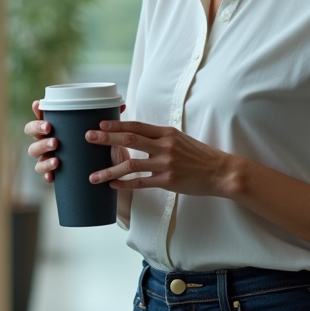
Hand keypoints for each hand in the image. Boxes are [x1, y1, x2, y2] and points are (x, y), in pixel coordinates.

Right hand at [24, 101, 127, 182]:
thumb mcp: (105, 133)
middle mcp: (47, 138)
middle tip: (50, 130)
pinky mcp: (53, 172)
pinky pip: (44, 174)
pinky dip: (47, 174)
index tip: (39, 105)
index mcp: (57, 125)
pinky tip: (53, 175)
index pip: (41, 113)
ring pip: (34, 152)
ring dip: (43, 151)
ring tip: (56, 155)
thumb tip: (121, 105)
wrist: (106, 169)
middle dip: (37, 129)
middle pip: (31, 131)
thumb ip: (110, 119)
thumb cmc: (100, 145)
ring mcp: (47, 155)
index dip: (37, 109)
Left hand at [84, 120, 234, 196]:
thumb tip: (139, 134)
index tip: (101, 124)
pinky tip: (113, 186)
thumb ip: (160, 137)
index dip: (117, 124)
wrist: (220, 171)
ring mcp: (166, 163)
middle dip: (106, 138)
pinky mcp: (168, 180)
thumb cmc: (200, 155)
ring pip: (131, 164)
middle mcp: (165, 146)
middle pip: (130, 139)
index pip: (137, 126)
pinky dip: (125, 184)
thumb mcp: (181, 139)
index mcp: (167, 133)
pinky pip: (141, 182)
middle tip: (89, 137)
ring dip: (110, 170)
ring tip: (93, 175)